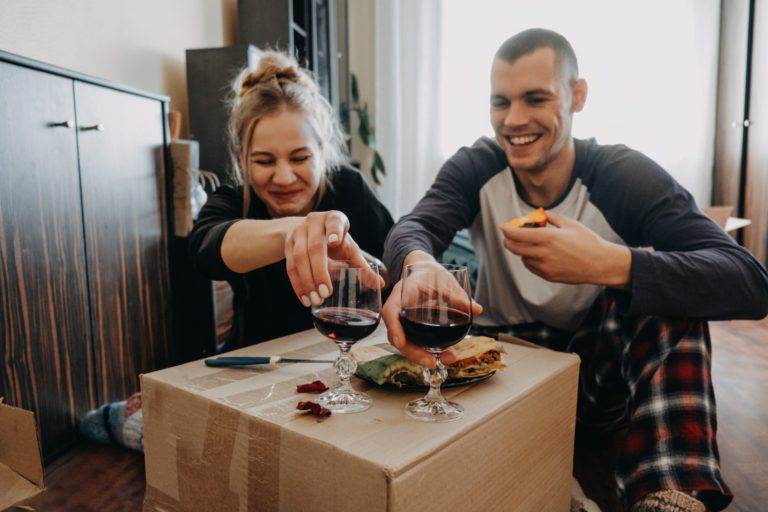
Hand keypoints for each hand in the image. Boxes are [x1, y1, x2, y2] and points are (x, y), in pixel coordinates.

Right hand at [284, 211, 382, 305]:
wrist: (307, 230)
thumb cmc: (335, 240)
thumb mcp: (349, 249)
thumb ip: (362, 266)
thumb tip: (380, 284)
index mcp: (334, 219)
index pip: (334, 222)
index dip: (334, 231)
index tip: (334, 242)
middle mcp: (314, 222)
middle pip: (315, 247)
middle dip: (319, 271)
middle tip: (326, 292)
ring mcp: (298, 232)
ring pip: (299, 258)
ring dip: (307, 281)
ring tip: (315, 300)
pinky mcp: (287, 245)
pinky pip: (290, 266)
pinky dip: (297, 284)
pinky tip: (304, 298)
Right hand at [381, 257, 482, 368]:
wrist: (425, 271)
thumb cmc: (430, 272)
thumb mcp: (442, 279)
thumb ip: (456, 294)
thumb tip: (476, 309)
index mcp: (400, 296)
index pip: (390, 313)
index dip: (394, 329)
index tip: (400, 342)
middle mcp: (399, 312)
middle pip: (398, 336)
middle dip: (413, 352)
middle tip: (431, 363)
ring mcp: (406, 323)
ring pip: (408, 344)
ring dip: (424, 356)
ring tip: (447, 359)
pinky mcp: (414, 329)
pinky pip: (418, 343)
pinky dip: (430, 351)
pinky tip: (446, 355)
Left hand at [499, 211, 630, 286]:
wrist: (601, 264)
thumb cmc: (588, 241)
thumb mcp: (571, 224)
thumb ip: (552, 217)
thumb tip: (541, 213)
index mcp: (549, 237)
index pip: (518, 234)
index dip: (507, 230)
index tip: (502, 227)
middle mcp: (544, 253)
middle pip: (515, 248)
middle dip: (508, 241)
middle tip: (508, 237)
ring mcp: (546, 267)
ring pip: (523, 258)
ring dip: (522, 251)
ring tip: (529, 244)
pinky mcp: (549, 276)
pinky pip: (532, 267)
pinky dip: (530, 260)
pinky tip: (537, 255)